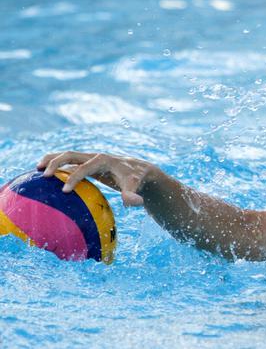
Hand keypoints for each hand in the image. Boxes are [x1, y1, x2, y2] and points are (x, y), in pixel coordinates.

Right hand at [37, 151, 154, 206]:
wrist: (137, 169)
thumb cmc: (134, 179)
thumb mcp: (135, 186)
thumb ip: (132, 195)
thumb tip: (132, 203)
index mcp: (104, 160)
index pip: (86, 167)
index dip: (74, 177)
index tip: (64, 191)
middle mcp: (95, 156)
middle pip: (71, 154)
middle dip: (57, 162)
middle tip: (43, 175)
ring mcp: (89, 158)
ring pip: (67, 155)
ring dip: (52, 159)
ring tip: (36, 169)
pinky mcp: (86, 163)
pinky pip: (69, 163)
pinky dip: (57, 166)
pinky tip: (46, 176)